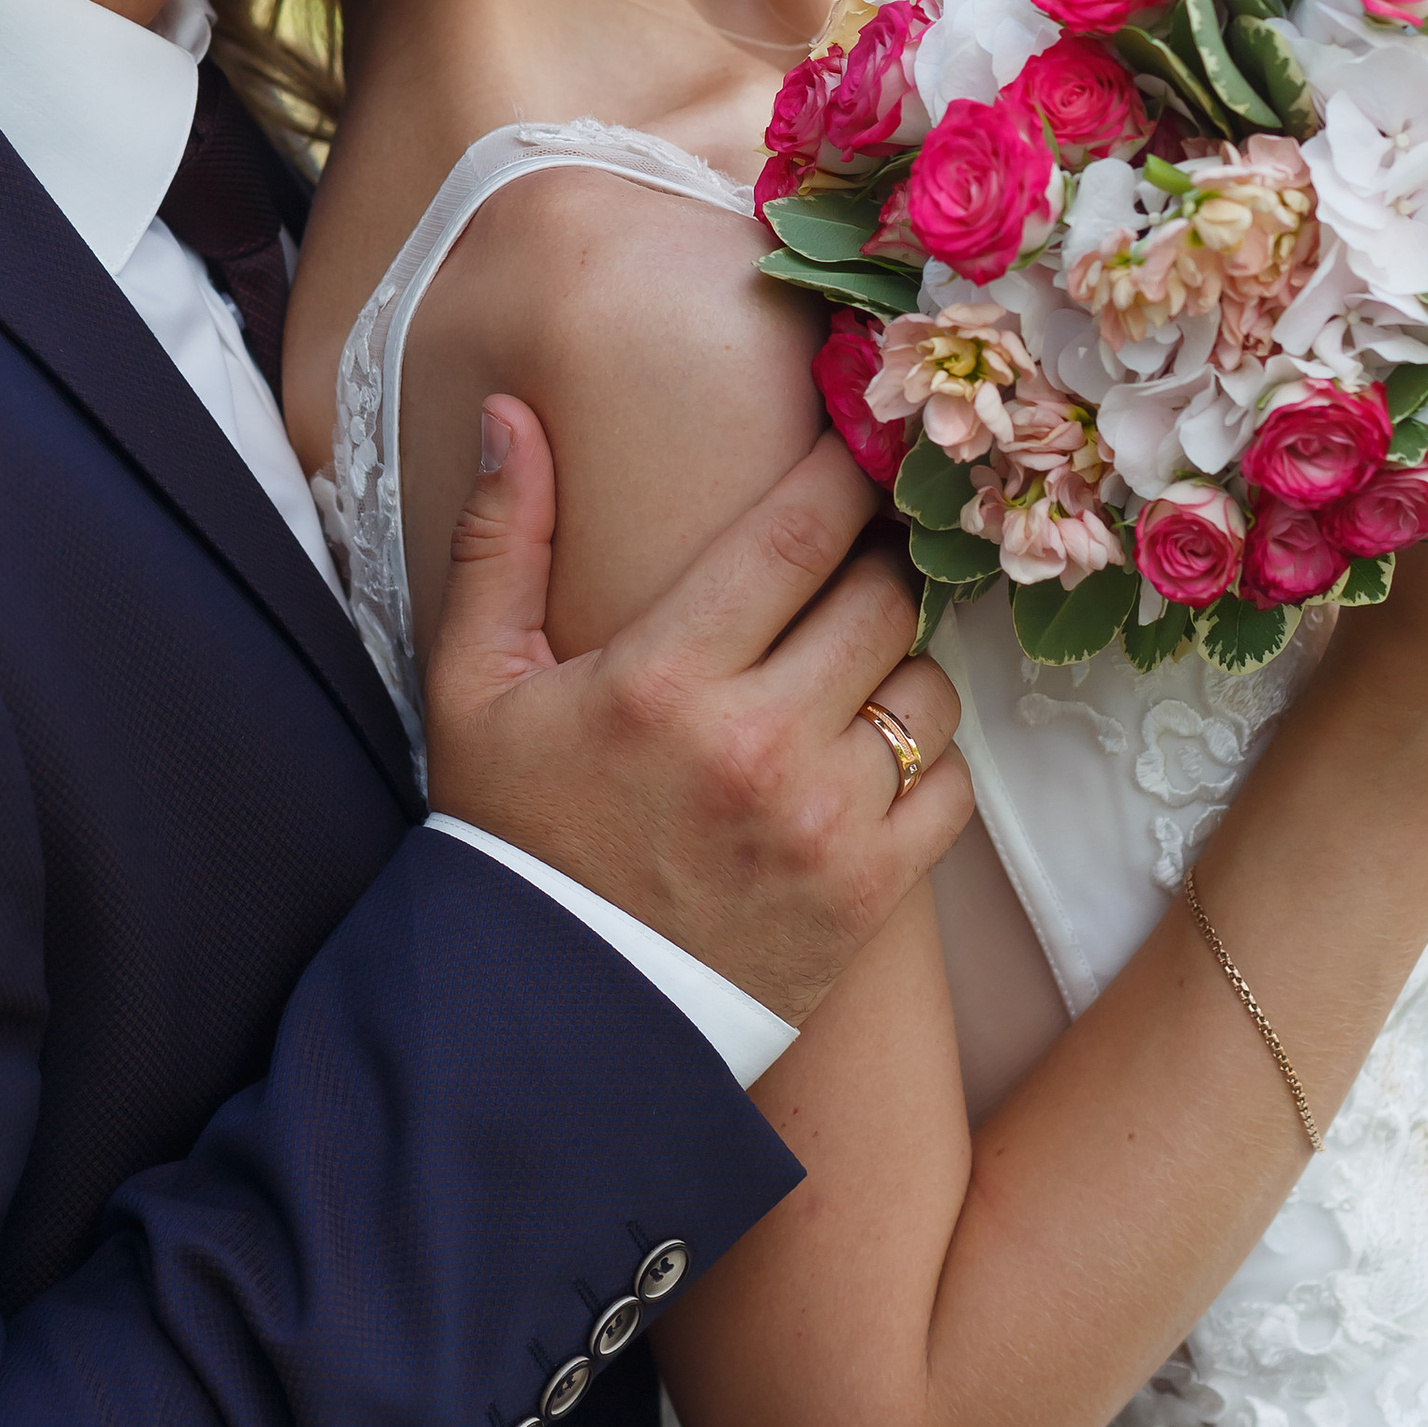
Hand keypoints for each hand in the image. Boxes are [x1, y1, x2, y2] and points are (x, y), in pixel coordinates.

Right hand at [422, 397, 971, 1023]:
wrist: (554, 1014)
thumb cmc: (515, 833)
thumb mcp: (476, 685)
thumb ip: (499, 540)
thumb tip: (509, 412)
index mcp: (664, 679)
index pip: (800, 532)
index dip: (847, 472)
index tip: (863, 444)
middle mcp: (756, 745)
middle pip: (882, 599)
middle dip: (879, 565)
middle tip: (857, 562)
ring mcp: (823, 824)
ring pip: (928, 688)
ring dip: (901, 666)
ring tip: (850, 673)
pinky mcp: (867, 894)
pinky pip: (951, 786)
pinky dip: (926, 761)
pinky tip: (869, 760)